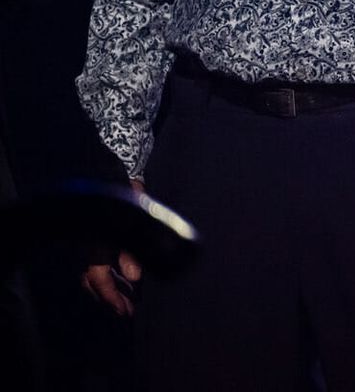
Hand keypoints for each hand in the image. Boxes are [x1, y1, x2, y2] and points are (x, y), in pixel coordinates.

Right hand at [81, 177, 145, 316]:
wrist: (110, 172)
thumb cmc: (124, 196)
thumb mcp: (134, 220)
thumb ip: (132, 250)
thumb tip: (135, 278)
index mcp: (95, 244)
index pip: (98, 278)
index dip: (111, 297)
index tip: (124, 312)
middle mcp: (90, 246)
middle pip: (94, 280)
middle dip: (110, 297)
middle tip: (126, 311)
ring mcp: (91, 241)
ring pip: (94, 273)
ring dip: (110, 288)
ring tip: (127, 300)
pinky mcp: (98, 237)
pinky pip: (98, 263)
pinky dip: (110, 276)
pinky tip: (124, 280)